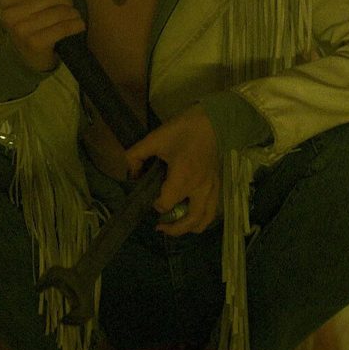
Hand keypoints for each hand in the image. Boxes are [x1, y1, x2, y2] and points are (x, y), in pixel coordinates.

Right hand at [0, 0, 85, 72]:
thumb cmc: (31, 24)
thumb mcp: (31, 2)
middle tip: (68, 6)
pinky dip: (75, 25)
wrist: (29, 58)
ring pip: (60, 11)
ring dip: (73, 13)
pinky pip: (63, 27)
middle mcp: (10, 14)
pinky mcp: (35, 43)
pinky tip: (78, 25)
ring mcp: (21, 30)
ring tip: (74, 16)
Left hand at [124, 105, 220, 235]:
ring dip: (190, 227)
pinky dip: (202, 218)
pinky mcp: (218, 185)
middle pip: (189, 221)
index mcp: (183, 178)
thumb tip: (131, 174)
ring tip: (177, 227)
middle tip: (160, 227)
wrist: (213, 120)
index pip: (166, 204)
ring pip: (205, 219)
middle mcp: (199, 188)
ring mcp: (211, 188)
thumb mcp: (154, 139)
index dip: (156, 205)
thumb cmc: (183, 129)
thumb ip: (136, 156)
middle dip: (173, 229)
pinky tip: (191, 214)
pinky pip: (213, 210)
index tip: (151, 198)